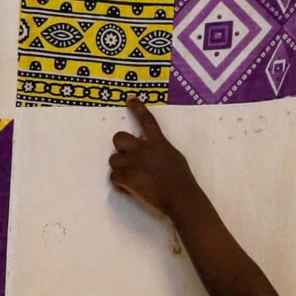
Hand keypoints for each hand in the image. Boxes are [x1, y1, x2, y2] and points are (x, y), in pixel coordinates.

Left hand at [109, 98, 196, 214]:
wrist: (180, 197)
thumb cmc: (182, 180)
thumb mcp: (174, 157)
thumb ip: (160, 150)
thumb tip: (151, 150)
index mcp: (158, 142)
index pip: (146, 120)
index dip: (137, 108)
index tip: (130, 99)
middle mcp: (143, 148)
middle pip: (118, 138)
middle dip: (120, 148)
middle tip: (128, 159)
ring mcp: (133, 162)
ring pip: (113, 160)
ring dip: (120, 169)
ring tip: (133, 179)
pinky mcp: (126, 177)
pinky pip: (114, 177)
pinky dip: (121, 184)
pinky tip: (131, 189)